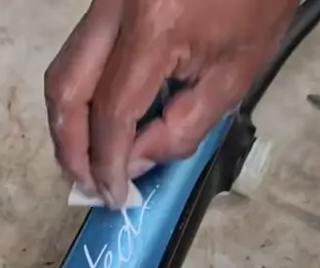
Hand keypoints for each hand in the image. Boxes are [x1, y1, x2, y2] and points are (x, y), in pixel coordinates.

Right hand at [45, 0, 296, 205]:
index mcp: (155, 26)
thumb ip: (181, 131)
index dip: (107, 163)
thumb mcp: (233, 79)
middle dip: (71, 148)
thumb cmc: (256, 6)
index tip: (113, 196)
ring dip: (69, 126)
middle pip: (66, 89)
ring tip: (89, 165)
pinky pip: (78, 57)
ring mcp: (103, 0)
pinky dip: (82, 101)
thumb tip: (133, 163)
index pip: (111, 112)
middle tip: (87, 185)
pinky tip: (98, 128)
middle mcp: (115, 8)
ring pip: (63, 72)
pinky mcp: (104, 2)